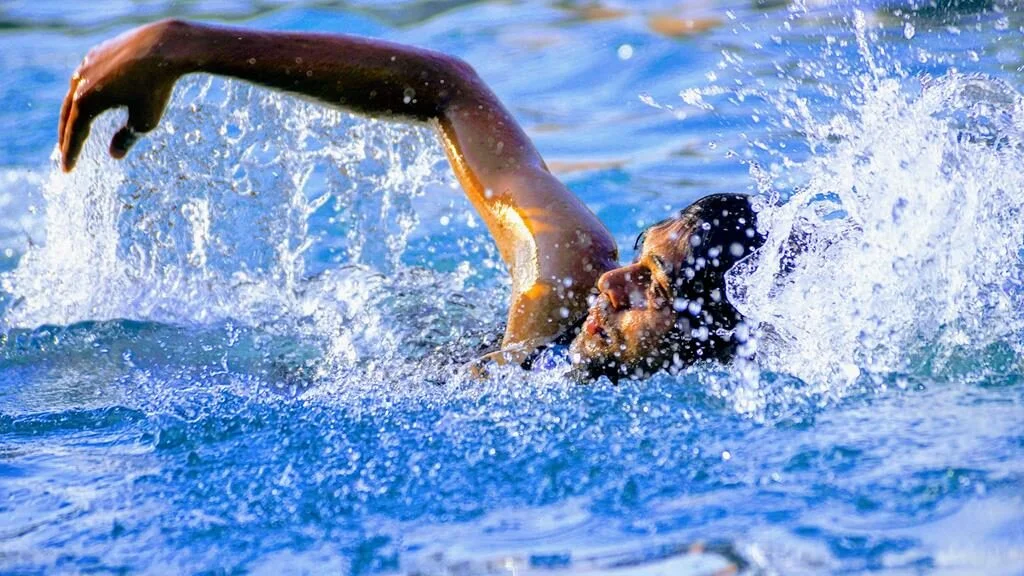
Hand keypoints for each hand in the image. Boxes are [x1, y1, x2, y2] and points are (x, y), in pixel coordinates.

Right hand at [58, 20, 183, 171]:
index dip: (71, 154)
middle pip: (68, 114)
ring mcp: (86, 64)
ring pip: (74, 93)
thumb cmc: (156, 87)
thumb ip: (127, 138)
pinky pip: (86, 77)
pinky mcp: (97, 53)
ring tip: (74, 128)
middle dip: (66, 136)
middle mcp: (80, 82)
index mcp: (86, 101)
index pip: (74, 133)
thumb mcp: (144, 121)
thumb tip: (115, 155)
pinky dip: (84, 92)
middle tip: (64, 153)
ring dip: (74, 113)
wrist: (164, 46)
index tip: (67, 170)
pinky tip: (89, 99)